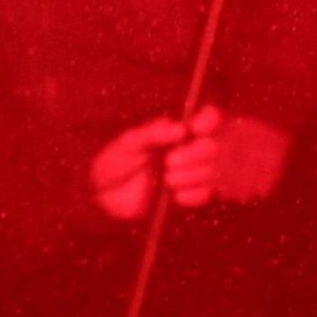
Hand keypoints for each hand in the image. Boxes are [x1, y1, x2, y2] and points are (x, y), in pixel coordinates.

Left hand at [92, 106, 294, 219]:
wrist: (103, 197)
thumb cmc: (113, 162)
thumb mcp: (129, 143)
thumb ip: (153, 133)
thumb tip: (181, 129)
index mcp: (176, 131)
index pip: (207, 119)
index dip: (208, 122)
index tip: (196, 130)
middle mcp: (188, 149)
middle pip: (212, 146)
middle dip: (195, 154)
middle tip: (169, 162)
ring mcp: (190, 173)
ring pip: (212, 171)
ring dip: (191, 176)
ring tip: (167, 179)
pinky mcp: (188, 196)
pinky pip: (206, 194)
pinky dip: (193, 195)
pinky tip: (175, 196)